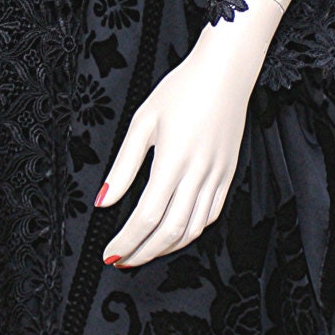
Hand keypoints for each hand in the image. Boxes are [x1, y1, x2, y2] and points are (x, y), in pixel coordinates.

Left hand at [97, 0, 286, 269]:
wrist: (224, 73)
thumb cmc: (182, 90)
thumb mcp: (142, 123)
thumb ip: (123, 167)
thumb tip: (105, 202)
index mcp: (173, 162)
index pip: (146, 217)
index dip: (126, 242)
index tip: (111, 253)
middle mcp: (198, 174)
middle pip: (170, 231)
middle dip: (144, 253)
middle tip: (123, 261)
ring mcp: (217, 176)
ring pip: (194, 229)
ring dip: (168, 247)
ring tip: (145, 251)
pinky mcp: (229, 175)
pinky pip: (211, 214)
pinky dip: (192, 231)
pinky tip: (176, 232)